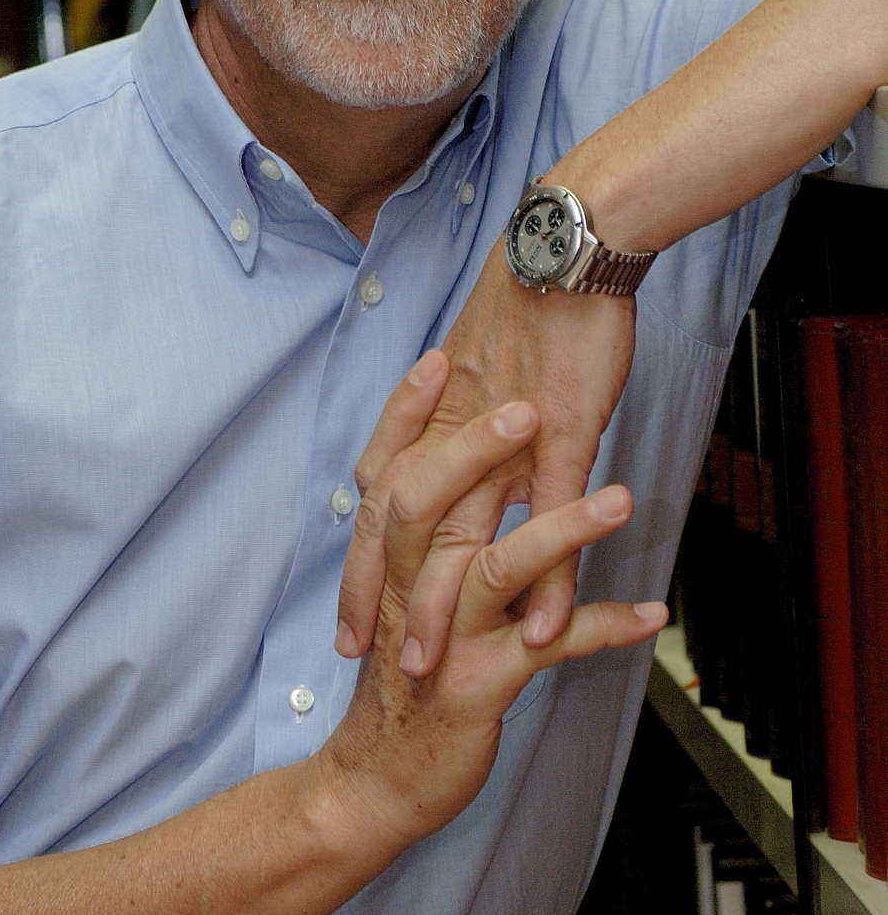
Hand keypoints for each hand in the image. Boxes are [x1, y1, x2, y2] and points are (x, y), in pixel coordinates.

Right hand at [321, 393, 664, 848]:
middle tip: (527, 407)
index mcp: (391, 561)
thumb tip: (478, 478)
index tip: (438, 356)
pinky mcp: (480, 685)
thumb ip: (440, 540)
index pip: (384, 469)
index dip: (408, 414)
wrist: (379, 782)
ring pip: (495, 569)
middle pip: (425, 503)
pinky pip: (548, 648)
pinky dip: (602, 628)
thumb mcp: (415, 600)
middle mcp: (408, 590)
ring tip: (622, 500)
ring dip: (562, 531)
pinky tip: (652, 614)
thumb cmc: (408, 679)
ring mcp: (444, 637)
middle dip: (475, 451)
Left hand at [336, 238, 635, 675]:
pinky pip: (545, 524)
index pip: (376, 505)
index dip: (359, 564)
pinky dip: (546, 584)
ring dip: (444, 610)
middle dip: (381, 603)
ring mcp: (503, 444)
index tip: (348, 617)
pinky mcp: (558, 440)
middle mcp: (453, 437)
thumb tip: (466, 463)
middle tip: (369, 662)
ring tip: (433, 666)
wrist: (567, 249)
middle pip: (399, 536)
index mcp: (432, 421)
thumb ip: (472, 425)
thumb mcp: (492, 374)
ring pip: (459, 540)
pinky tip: (539, 630)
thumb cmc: (535, 306)